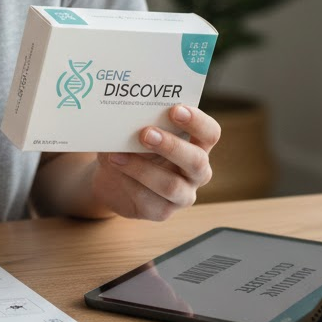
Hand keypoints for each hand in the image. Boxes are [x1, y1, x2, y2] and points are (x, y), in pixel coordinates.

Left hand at [89, 105, 220, 220]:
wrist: (111, 176)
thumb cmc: (129, 145)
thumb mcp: (134, 129)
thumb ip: (139, 121)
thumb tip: (128, 113)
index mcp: (196, 144)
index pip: (210, 133)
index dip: (197, 121)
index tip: (175, 109)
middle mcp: (196, 170)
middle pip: (197, 161)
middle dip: (171, 146)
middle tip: (146, 133)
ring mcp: (182, 194)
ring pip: (171, 185)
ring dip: (143, 168)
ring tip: (118, 154)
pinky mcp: (162, 211)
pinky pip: (149, 200)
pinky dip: (129, 182)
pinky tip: (116, 168)